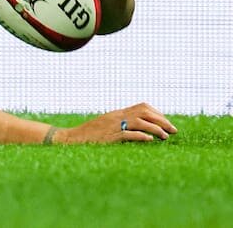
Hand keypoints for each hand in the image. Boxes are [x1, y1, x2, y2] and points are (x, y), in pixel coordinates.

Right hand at [55, 103, 175, 142]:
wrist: (72, 139)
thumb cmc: (90, 135)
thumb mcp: (107, 125)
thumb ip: (122, 124)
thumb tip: (141, 129)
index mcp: (118, 113)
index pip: (143, 106)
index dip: (158, 114)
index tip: (167, 123)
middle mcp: (117, 117)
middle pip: (144, 112)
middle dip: (162, 120)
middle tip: (173, 130)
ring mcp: (113, 126)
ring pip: (140, 122)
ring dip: (156, 129)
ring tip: (166, 137)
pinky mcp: (110, 137)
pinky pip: (128, 134)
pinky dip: (141, 136)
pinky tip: (150, 140)